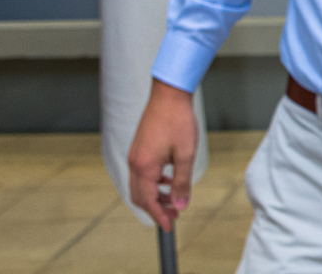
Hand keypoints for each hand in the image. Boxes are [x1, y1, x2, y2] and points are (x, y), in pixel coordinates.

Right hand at [128, 79, 198, 230]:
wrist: (170, 94)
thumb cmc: (179, 121)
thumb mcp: (186, 154)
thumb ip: (182, 182)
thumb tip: (181, 205)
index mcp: (144, 166)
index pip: (147, 201)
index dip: (158, 216)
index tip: (169, 227)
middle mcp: (135, 162)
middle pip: (140, 195)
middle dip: (157, 208)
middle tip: (174, 216)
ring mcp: (135, 154)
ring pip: (141, 184)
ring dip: (157, 195)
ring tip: (176, 200)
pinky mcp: (140, 147)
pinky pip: (144, 172)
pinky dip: (156, 181)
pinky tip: (171, 179)